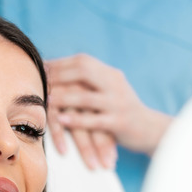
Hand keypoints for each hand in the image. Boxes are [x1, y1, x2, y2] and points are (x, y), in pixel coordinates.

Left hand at [46, 54, 172, 159]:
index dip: (59, 64)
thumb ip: (88, 82)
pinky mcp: (120, 123)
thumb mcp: (108, 91)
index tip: (39, 68)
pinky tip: (61, 121)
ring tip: (46, 99)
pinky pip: (95, 120)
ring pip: (87, 97)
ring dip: (64, 98)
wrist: (151, 130)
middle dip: (59, 75)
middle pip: (84, 71)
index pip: (82, 62)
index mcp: (110, 74)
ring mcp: (118, 103)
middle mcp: (115, 84)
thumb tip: (54, 72)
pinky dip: (76, 120)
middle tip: (39, 81)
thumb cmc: (120, 111)